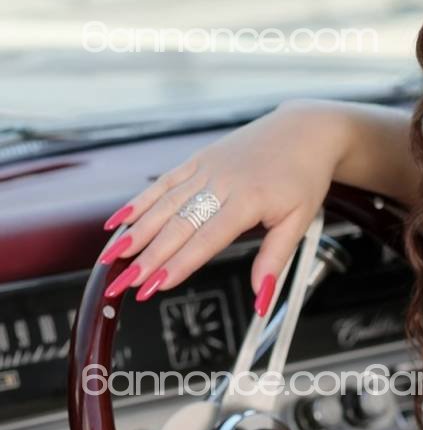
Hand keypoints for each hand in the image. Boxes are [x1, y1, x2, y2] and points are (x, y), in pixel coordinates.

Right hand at [97, 100, 347, 303]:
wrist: (304, 130)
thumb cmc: (303, 176)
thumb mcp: (300, 221)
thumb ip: (275, 260)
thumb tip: (262, 299)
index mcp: (248, 200)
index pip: (205, 239)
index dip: (177, 265)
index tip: (155, 286)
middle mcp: (221, 182)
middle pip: (176, 226)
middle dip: (146, 258)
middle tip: (123, 284)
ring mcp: (205, 169)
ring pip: (162, 205)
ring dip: (133, 234)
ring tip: (111, 259)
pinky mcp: (197, 160)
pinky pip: (162, 184)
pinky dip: (137, 204)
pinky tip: (116, 223)